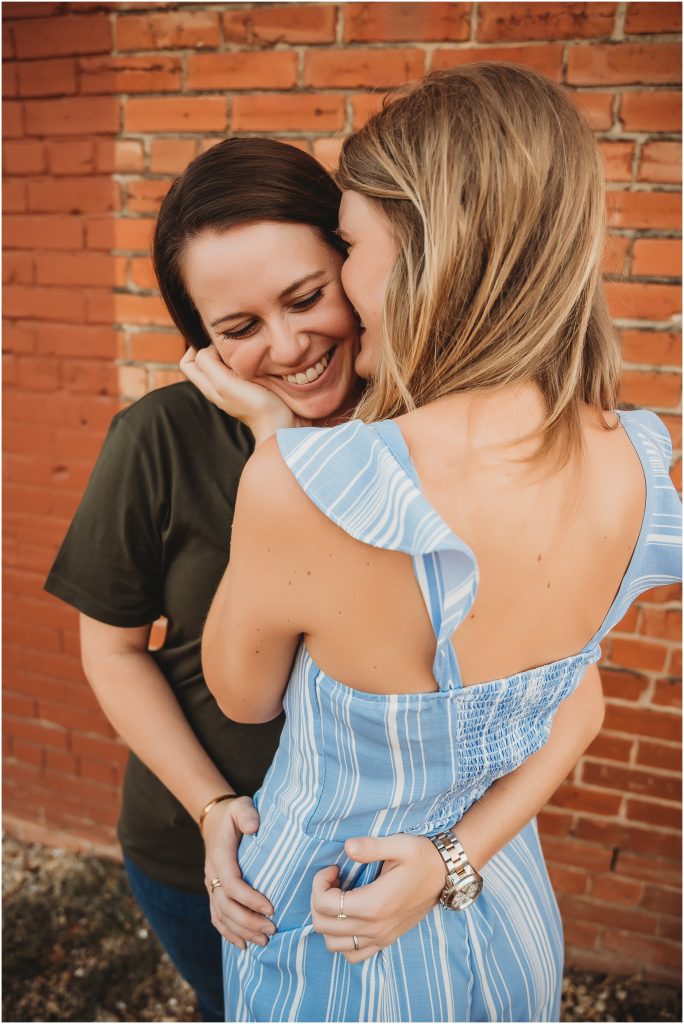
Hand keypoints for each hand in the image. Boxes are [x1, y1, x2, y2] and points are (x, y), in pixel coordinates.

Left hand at [180, 345, 306, 443]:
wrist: (280, 423)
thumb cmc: (253, 405)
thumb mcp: (223, 383)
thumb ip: (209, 364)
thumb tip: (208, 348)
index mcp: (208, 386)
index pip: (188, 362)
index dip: (197, 349)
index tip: (217, 347)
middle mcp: (218, 386)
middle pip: (205, 360)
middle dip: (214, 348)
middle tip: (232, 347)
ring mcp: (234, 387)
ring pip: (222, 362)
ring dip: (230, 353)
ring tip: (244, 352)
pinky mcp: (250, 386)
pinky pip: (239, 367)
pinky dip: (243, 360)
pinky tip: (254, 361)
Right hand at [203, 796, 275, 949]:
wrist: (215, 819)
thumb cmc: (234, 813)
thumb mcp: (241, 806)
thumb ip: (247, 814)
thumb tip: (253, 827)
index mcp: (219, 855)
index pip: (231, 883)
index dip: (249, 899)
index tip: (271, 908)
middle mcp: (212, 874)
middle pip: (226, 906)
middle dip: (248, 921)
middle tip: (272, 930)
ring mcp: (210, 885)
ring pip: (221, 916)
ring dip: (241, 931)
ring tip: (264, 941)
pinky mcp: (213, 892)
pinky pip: (217, 918)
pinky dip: (229, 934)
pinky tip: (244, 945)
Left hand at [310, 833, 445, 962]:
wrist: (445, 875)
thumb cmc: (422, 857)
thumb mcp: (399, 844)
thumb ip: (370, 847)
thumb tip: (347, 847)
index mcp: (374, 904)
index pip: (324, 905)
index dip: (319, 883)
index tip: (333, 868)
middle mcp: (375, 927)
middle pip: (323, 926)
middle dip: (319, 899)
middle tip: (333, 880)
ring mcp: (380, 938)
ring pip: (333, 945)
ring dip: (327, 921)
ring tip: (339, 898)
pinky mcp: (386, 941)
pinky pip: (353, 954)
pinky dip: (342, 940)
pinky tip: (349, 918)